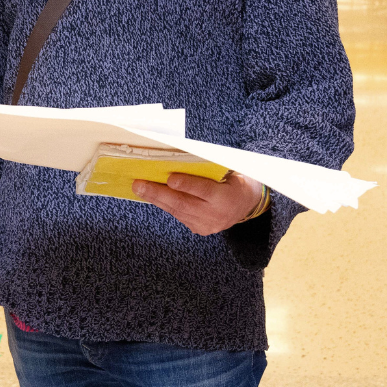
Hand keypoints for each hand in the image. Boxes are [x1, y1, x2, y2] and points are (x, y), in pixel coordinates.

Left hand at [131, 171, 262, 235]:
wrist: (248, 205)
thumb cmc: (237, 181)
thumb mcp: (231, 171)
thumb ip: (210, 168)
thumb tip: (181, 157)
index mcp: (226, 198)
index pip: (204, 190)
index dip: (186, 184)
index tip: (169, 178)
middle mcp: (216, 214)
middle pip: (183, 203)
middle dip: (158, 193)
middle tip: (139, 184)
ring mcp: (207, 225)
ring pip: (177, 211)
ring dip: (156, 199)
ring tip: (140, 188)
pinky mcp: (199, 229)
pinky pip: (179, 215)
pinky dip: (165, 204)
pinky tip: (152, 196)